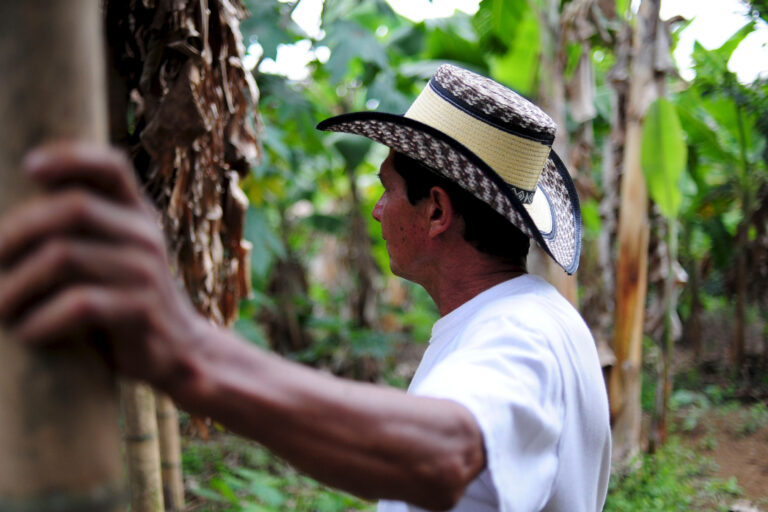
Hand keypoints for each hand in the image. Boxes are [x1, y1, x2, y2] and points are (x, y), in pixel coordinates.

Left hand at [0, 142, 203, 389]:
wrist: (179, 351)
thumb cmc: (124, 299)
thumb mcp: (114, 254)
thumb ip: (82, 229)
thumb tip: (6, 220)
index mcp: (138, 214)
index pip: (111, 166)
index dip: (69, 157)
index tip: (27, 166)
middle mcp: (146, 235)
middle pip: (73, 207)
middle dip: (15, 232)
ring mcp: (146, 272)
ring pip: (64, 257)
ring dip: (14, 285)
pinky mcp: (142, 311)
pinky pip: (78, 304)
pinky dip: (39, 321)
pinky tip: (26, 333)